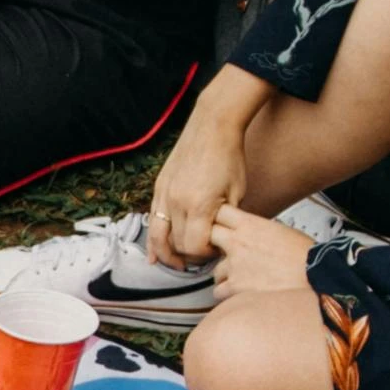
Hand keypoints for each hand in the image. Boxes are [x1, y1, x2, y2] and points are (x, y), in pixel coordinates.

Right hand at [145, 72, 268, 270]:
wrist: (212, 126)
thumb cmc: (229, 157)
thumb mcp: (238, 193)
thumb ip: (226, 220)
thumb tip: (220, 242)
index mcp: (200, 205)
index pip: (196, 247)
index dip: (206, 256)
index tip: (216, 252)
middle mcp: (177, 202)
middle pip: (177, 245)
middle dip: (189, 256)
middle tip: (201, 257)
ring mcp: (165, 194)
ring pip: (158, 236)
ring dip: (166, 254)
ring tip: (174, 264)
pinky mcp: (160, 187)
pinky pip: (152, 220)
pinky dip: (153, 239)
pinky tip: (152, 254)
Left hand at [206, 205, 315, 300]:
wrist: (316, 277)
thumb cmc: (306, 256)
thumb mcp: (281, 231)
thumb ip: (259, 231)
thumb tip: (253, 236)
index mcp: (250, 225)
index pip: (219, 213)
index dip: (218, 220)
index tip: (221, 226)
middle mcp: (237, 243)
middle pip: (207, 238)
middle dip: (214, 247)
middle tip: (226, 255)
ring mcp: (234, 266)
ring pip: (215, 270)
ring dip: (224, 275)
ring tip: (242, 280)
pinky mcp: (235, 289)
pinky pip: (219, 292)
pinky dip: (227, 295)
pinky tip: (241, 294)